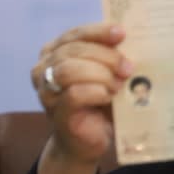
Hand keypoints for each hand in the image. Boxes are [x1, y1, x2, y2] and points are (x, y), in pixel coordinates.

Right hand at [31, 23, 131, 164]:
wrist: (91, 141)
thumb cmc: (100, 103)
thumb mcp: (106, 73)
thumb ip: (110, 55)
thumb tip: (129, 40)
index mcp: (55, 52)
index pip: (75, 34)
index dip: (98, 32)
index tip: (121, 33)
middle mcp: (44, 69)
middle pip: (73, 50)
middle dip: (105, 56)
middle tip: (127, 68)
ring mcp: (47, 92)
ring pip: (69, 70)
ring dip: (101, 74)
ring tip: (119, 85)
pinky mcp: (57, 114)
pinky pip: (74, 94)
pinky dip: (96, 92)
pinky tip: (108, 96)